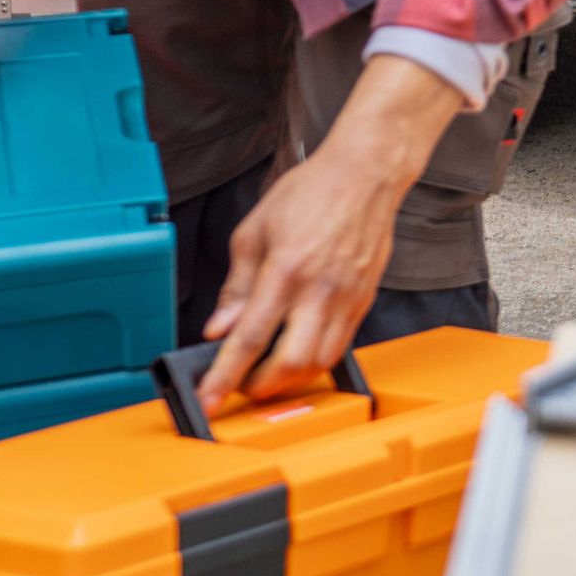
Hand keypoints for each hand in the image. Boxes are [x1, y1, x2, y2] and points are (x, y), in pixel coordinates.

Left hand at [193, 55, 453, 415]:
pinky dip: (315, 360)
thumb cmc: (311, 193)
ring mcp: (348, 298)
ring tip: (267, 373)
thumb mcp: (254, 231)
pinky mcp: (365, 300)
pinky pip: (340, 345)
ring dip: (290, 379)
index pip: (250, 338)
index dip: (225, 376)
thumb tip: (220, 330)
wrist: (366, 174)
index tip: (208, 400)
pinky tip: (297, 352)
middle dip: (261, 387)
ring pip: (320, 362)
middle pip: (292, 363)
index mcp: (286, 270)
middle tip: (239, 384)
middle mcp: (321, 290)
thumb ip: (236, 287)